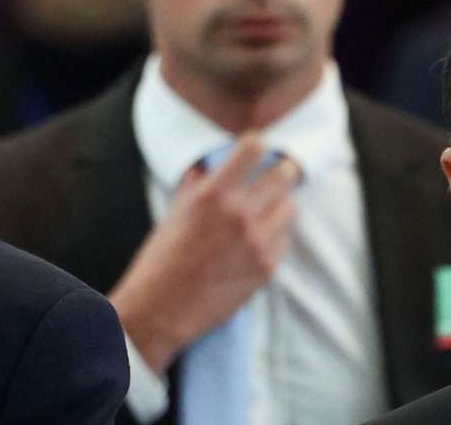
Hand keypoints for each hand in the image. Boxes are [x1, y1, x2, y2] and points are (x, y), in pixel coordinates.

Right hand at [108, 134, 298, 373]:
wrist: (162, 308)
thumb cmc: (161, 259)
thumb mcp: (173, 213)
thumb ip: (194, 186)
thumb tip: (207, 167)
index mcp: (212, 194)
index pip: (252, 149)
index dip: (254, 144)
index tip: (254, 146)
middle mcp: (239, 214)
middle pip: (284, 175)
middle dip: (280, 171)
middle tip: (275, 173)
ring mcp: (258, 242)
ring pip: (290, 207)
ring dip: (279, 204)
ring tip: (264, 211)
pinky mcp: (267, 267)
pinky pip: (284, 240)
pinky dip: (275, 235)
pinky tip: (256, 241)